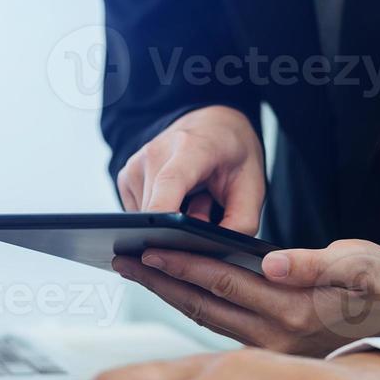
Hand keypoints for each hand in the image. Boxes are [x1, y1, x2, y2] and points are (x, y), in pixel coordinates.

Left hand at [112, 239, 379, 354]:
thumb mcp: (363, 264)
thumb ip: (318, 263)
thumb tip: (274, 263)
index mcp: (293, 310)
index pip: (223, 282)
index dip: (183, 262)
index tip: (148, 245)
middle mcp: (275, 335)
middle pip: (202, 303)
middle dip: (160, 277)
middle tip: (122, 257)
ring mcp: (269, 347)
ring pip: (205, 317)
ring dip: (169, 292)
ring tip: (137, 267)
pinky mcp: (268, 350)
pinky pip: (218, 325)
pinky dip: (192, 304)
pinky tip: (173, 289)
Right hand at [116, 105, 265, 233]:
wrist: (213, 125)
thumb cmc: (233, 154)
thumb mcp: (254, 187)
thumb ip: (240, 223)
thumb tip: (213, 254)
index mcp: (192, 148)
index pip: (170, 182)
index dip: (163, 213)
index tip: (163, 240)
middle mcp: (156, 153)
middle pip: (156, 212)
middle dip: (178, 231)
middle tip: (207, 211)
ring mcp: (136, 164)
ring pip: (146, 219)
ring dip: (168, 224)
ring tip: (193, 200)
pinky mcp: (126, 177)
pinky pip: (139, 214)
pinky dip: (159, 216)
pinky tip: (177, 200)